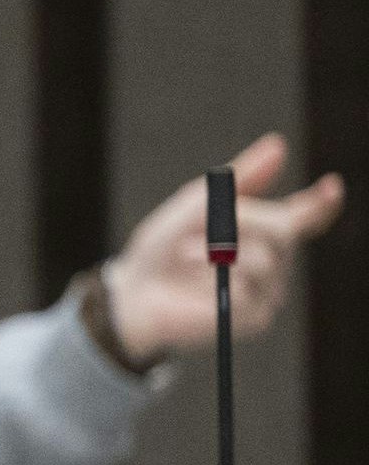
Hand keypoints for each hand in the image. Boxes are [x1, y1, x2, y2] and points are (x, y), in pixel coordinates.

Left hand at [100, 132, 344, 358]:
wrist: (135, 292)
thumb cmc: (164, 248)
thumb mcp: (196, 204)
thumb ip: (240, 178)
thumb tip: (278, 146)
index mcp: (266, 230)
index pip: (308, 216)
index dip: (321, 203)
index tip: (330, 186)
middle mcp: (276, 261)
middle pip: (283, 230)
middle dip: (242, 220)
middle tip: (204, 221)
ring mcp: (269, 291)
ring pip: (264, 259)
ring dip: (217, 251)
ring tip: (186, 254)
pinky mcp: (255, 318)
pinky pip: (246, 289)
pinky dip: (212, 279)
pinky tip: (193, 282)